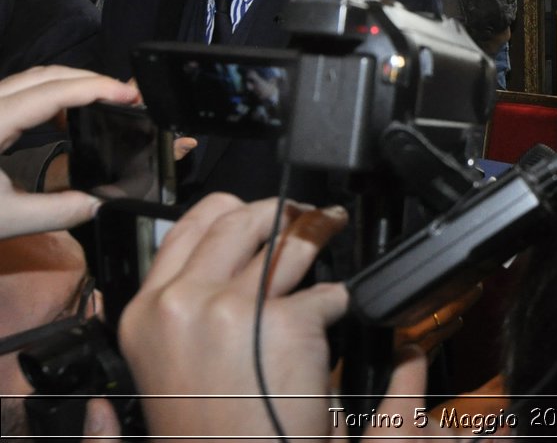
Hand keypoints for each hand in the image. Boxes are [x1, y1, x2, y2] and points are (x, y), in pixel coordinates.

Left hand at [0, 66, 138, 237]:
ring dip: (71, 86)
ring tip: (104, 104)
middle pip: (45, 75)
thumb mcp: (2, 220)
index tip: (131, 96)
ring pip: (31, 80)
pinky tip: (66, 118)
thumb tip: (100, 204)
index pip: (53, 92)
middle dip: (90, 79)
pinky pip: (19, 93)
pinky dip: (51, 97)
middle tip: (127, 97)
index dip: (96, 88)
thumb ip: (57, 211)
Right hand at [119, 195, 351, 440]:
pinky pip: (328, 291)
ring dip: (319, 229)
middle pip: (240, 221)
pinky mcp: (288, 322)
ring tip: (332, 228)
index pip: (187, 227)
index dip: (229, 208)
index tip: (253, 207)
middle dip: (280, 210)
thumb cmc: (209, 430)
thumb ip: (183, 306)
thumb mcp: (167, 362)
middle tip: (305, 214)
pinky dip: (340, 301)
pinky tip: (336, 314)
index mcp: (145, 312)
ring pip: (289, 243)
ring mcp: (235, 308)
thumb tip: (215, 257)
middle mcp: (183, 302)